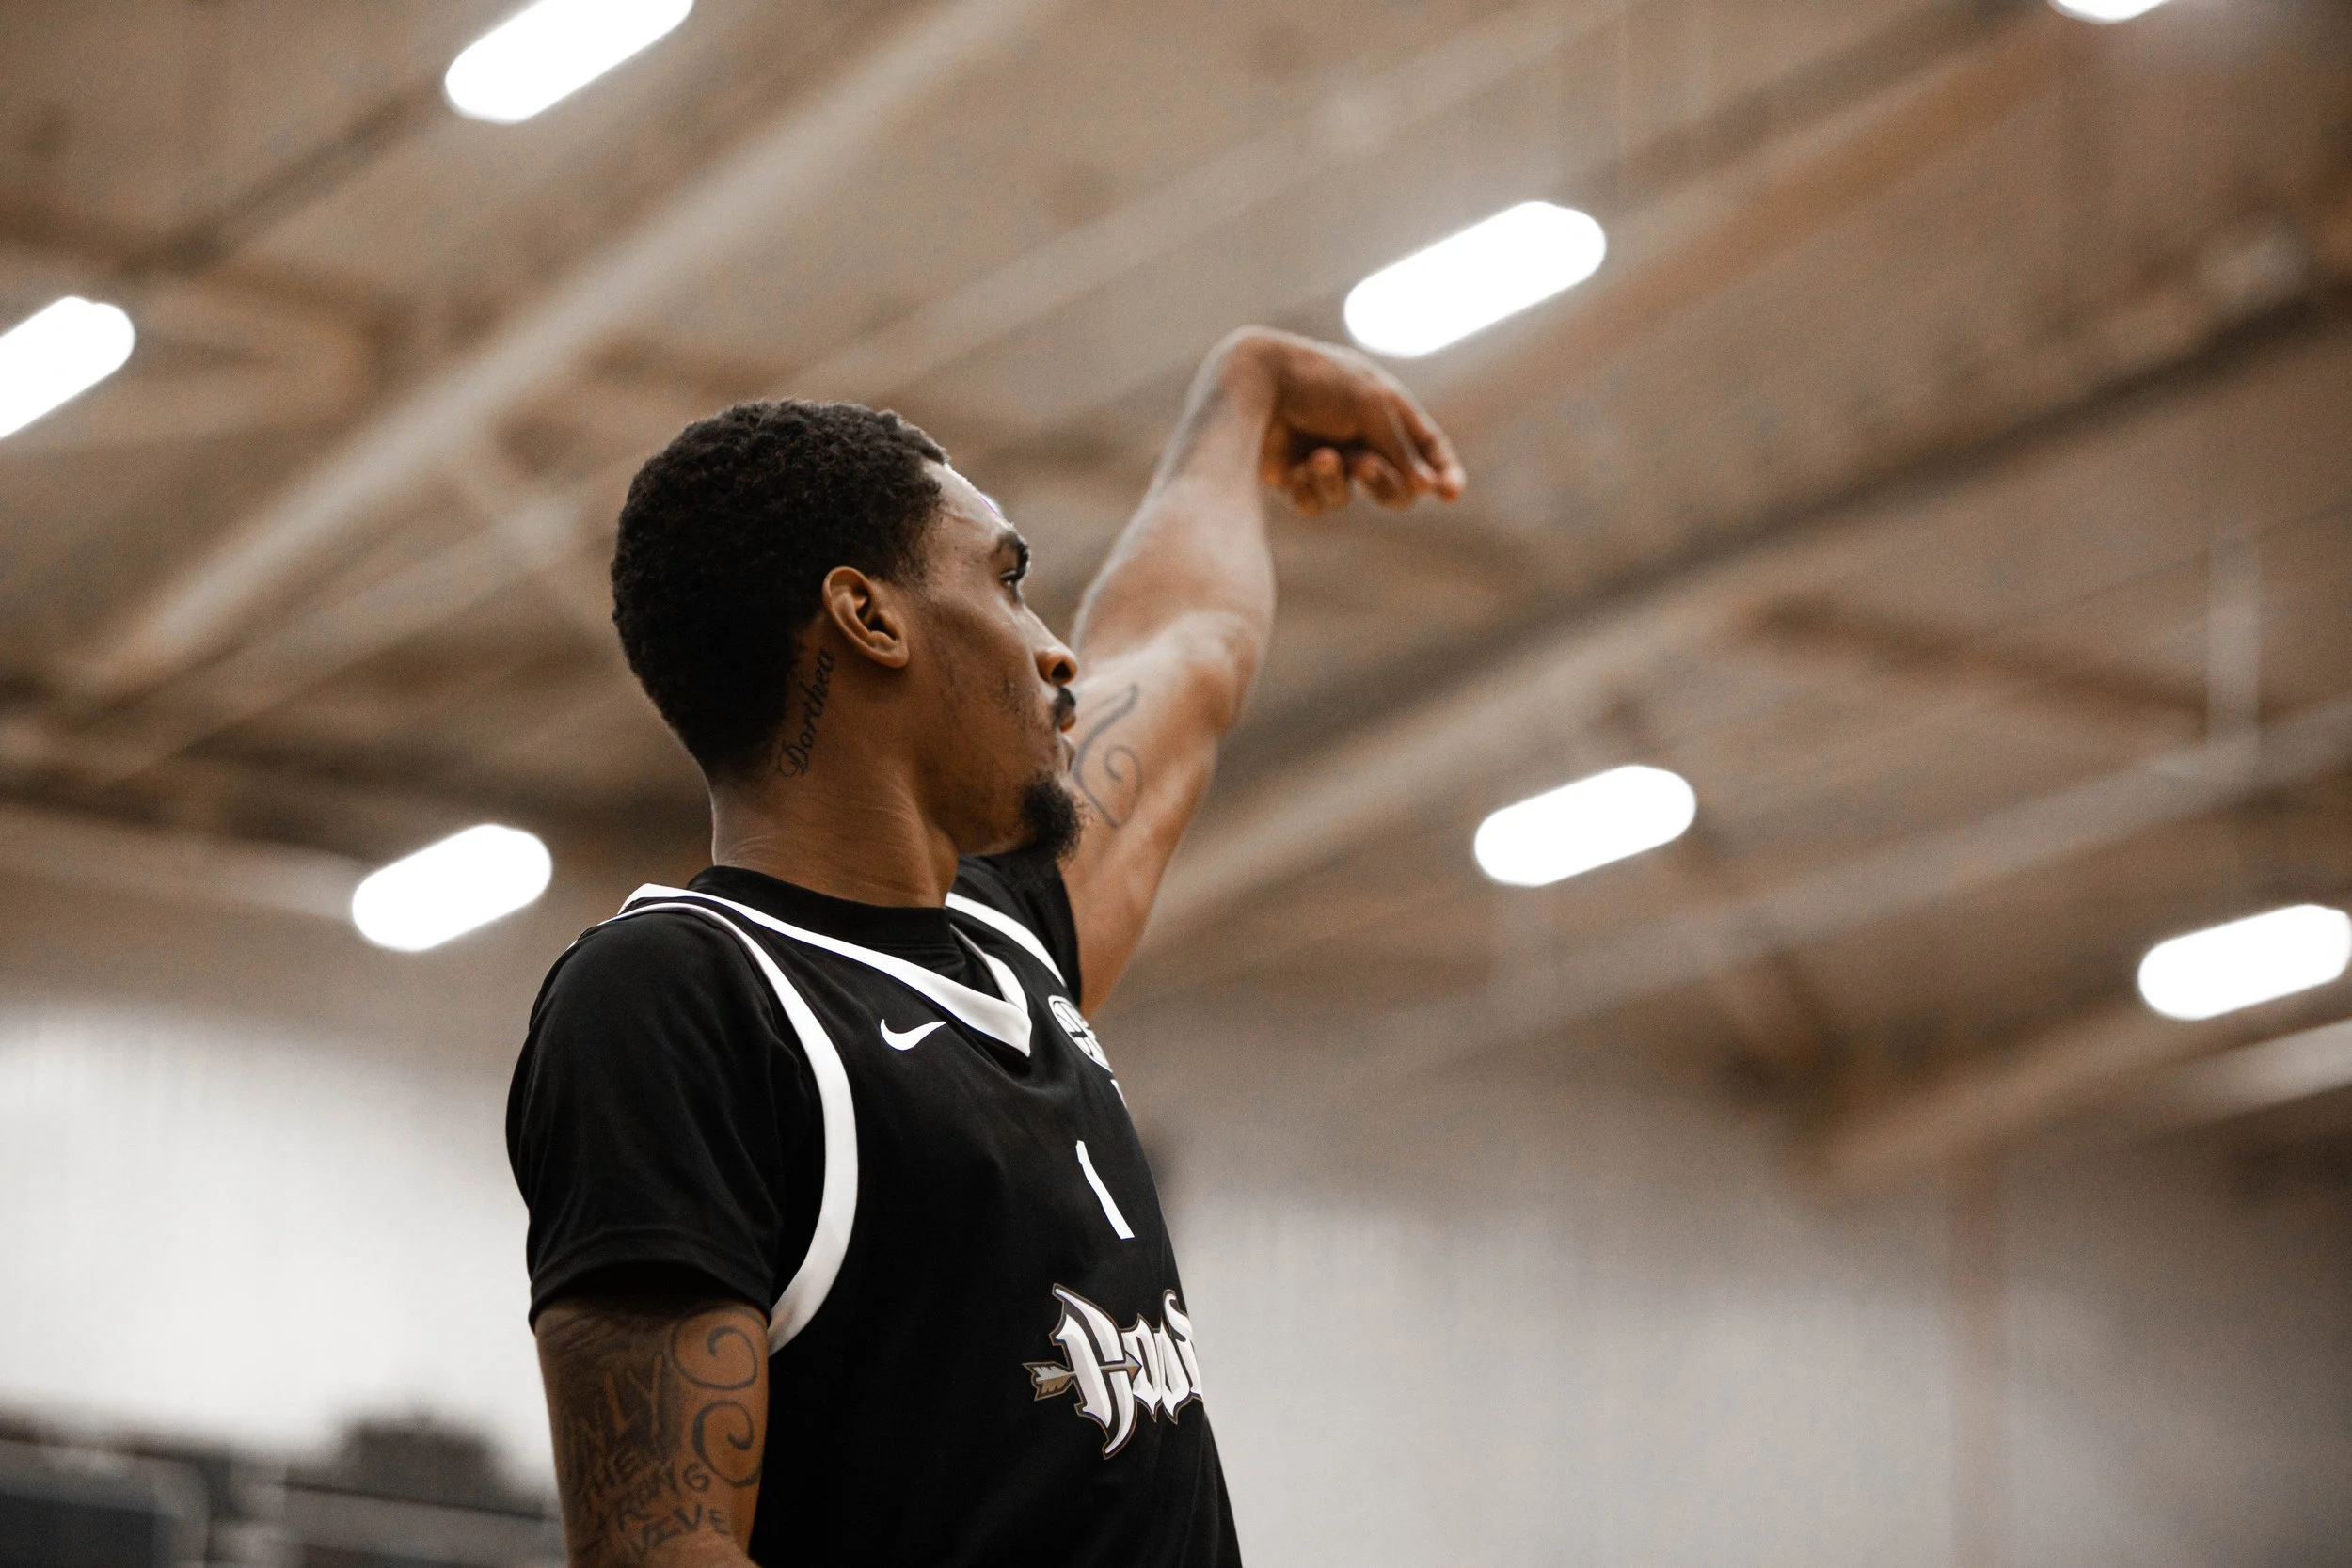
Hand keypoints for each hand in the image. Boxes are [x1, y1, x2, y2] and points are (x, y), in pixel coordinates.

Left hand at [1223, 328, 1466, 515]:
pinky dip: (1310, 488)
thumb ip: (1400, 449)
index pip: (1426, 447)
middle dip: (1384, 483)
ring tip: (1319, 458)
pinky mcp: (1296, 478)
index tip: (1451, 495)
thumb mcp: (1371, 407)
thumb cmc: (1317, 384)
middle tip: (1366, 466)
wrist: (1253, 385)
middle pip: (1394, 486)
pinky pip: (1317, 503)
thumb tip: (1426, 489)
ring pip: (1351, 497)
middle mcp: (1358, 435)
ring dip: (1339, 481)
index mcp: (1385, 408)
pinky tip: (1294, 467)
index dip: (1444, 472)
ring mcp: (1327, 459)